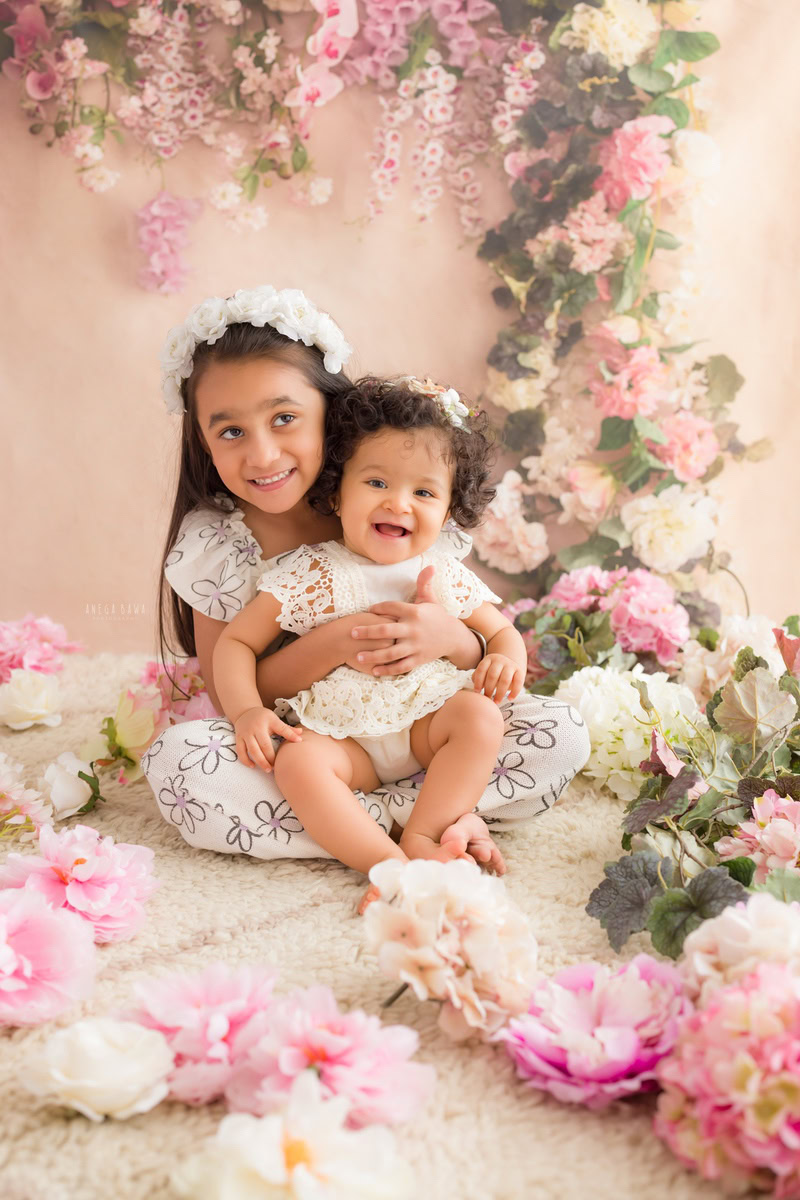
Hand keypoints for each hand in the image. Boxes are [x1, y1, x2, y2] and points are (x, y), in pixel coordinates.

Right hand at [233, 706, 301, 770]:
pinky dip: (246, 760)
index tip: (298, 742)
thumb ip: (286, 729)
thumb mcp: (275, 720)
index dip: (290, 735)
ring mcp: (246, 733)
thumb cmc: (263, 718)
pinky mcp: (238, 738)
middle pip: (264, 745)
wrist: (245, 712)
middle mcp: (256, 727)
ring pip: (252, 750)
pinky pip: (241, 751)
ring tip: (268, 769)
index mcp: (268, 721)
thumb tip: (301, 734)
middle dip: (271, 758)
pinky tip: (253, 766)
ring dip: (260, 761)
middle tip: (277, 767)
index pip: (281, 729)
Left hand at [349, 566, 467, 675]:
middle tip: (352, 633)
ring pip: (391, 652)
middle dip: (368, 632)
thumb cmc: (436, 616)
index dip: (378, 608)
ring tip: (358, 656)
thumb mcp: (431, 599)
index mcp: (414, 612)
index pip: (391, 607)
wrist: (454, 637)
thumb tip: (430, 565)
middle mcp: (413, 629)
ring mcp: (415, 646)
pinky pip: (401, 666)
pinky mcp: (418, 659)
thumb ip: (424, 583)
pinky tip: (374, 671)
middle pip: (387, 631)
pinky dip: (388, 670)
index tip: (368, 610)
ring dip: (373, 655)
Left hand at [472, 653, 524, 704]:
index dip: (478, 681)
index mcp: (489, 659)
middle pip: (493, 675)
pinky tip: (510, 698)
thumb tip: (476, 689)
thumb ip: (478, 677)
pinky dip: (514, 692)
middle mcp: (500, 660)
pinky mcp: (520, 671)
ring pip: (505, 680)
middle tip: (487, 698)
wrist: (509, 665)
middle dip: (488, 689)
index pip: (482, 669)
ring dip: (500, 693)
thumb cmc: (493, 672)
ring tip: (496, 702)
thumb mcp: (485, 671)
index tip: (477, 692)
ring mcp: (511, 665)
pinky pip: (518, 682)